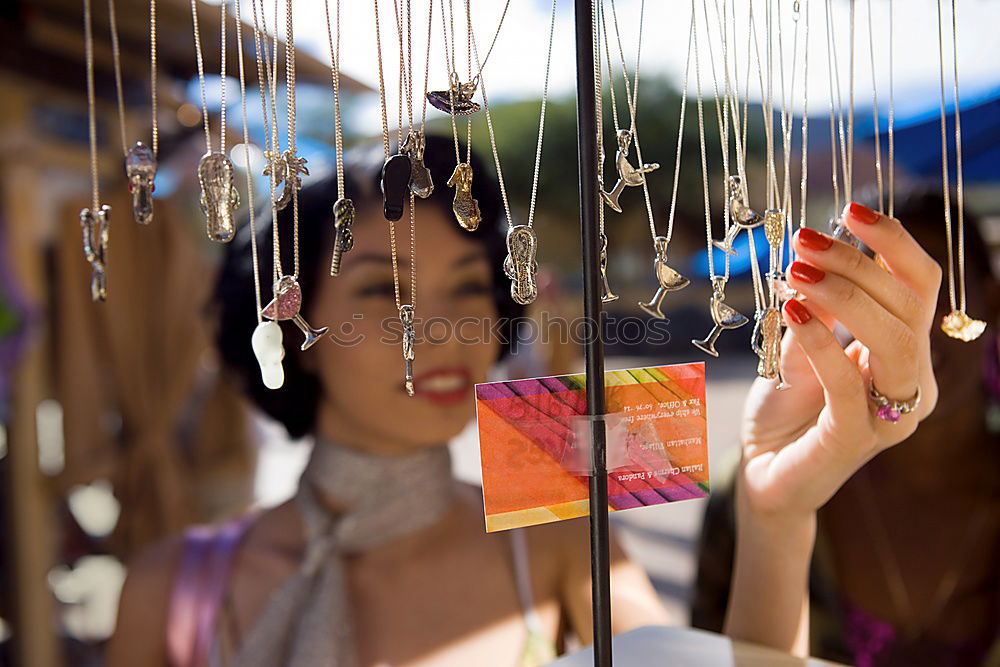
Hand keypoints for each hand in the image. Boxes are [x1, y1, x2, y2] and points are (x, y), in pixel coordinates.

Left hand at [739, 203, 941, 517]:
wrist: (763, 474)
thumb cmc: (785, 410)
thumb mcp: (796, 347)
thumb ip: (815, 310)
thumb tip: (816, 254)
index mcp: (906, 352)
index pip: (919, 287)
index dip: (893, 243)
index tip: (850, 208)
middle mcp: (912, 382)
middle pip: (907, 304)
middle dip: (855, 262)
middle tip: (804, 239)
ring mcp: (891, 415)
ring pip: (894, 338)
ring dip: (845, 293)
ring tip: (796, 270)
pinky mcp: (856, 438)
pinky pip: (848, 381)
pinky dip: (821, 339)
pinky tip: (790, 310)